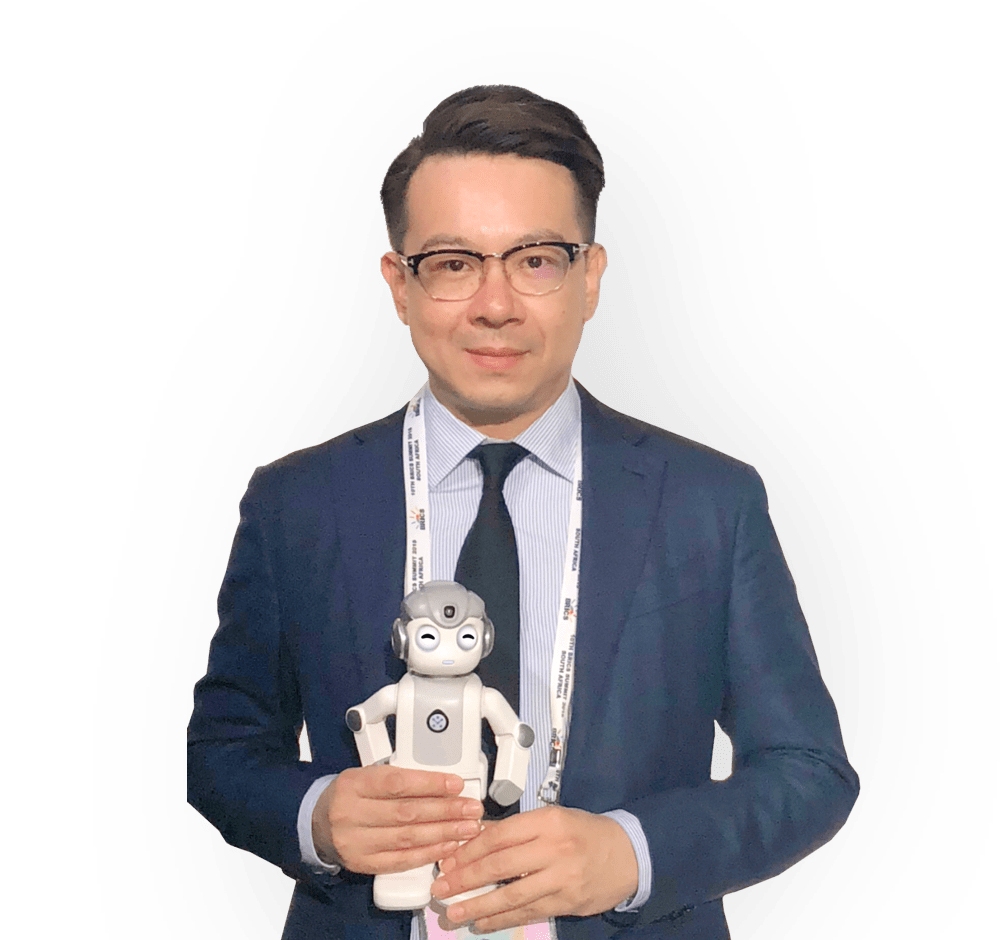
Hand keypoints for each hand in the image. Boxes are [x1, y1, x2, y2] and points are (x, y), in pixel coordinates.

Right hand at [312, 765, 484, 874]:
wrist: (318, 824)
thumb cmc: (352, 795)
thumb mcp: (368, 775)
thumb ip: (400, 778)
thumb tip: (444, 784)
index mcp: (354, 783)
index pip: (396, 782)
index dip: (429, 784)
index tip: (456, 784)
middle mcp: (351, 813)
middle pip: (406, 812)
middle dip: (445, 811)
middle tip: (471, 808)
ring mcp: (356, 842)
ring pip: (407, 838)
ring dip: (443, 833)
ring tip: (467, 828)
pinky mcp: (363, 864)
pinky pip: (401, 860)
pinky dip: (429, 854)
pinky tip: (448, 846)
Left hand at [429, 805, 638, 933]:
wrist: (628, 854)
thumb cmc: (585, 832)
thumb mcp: (552, 818)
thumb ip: (515, 828)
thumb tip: (474, 834)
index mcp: (548, 820)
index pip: (500, 835)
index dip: (470, 849)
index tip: (448, 859)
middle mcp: (555, 848)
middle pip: (501, 865)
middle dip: (466, 878)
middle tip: (441, 887)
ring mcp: (562, 878)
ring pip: (512, 895)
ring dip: (478, 905)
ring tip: (454, 912)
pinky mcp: (567, 903)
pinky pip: (528, 912)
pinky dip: (502, 919)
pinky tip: (482, 922)